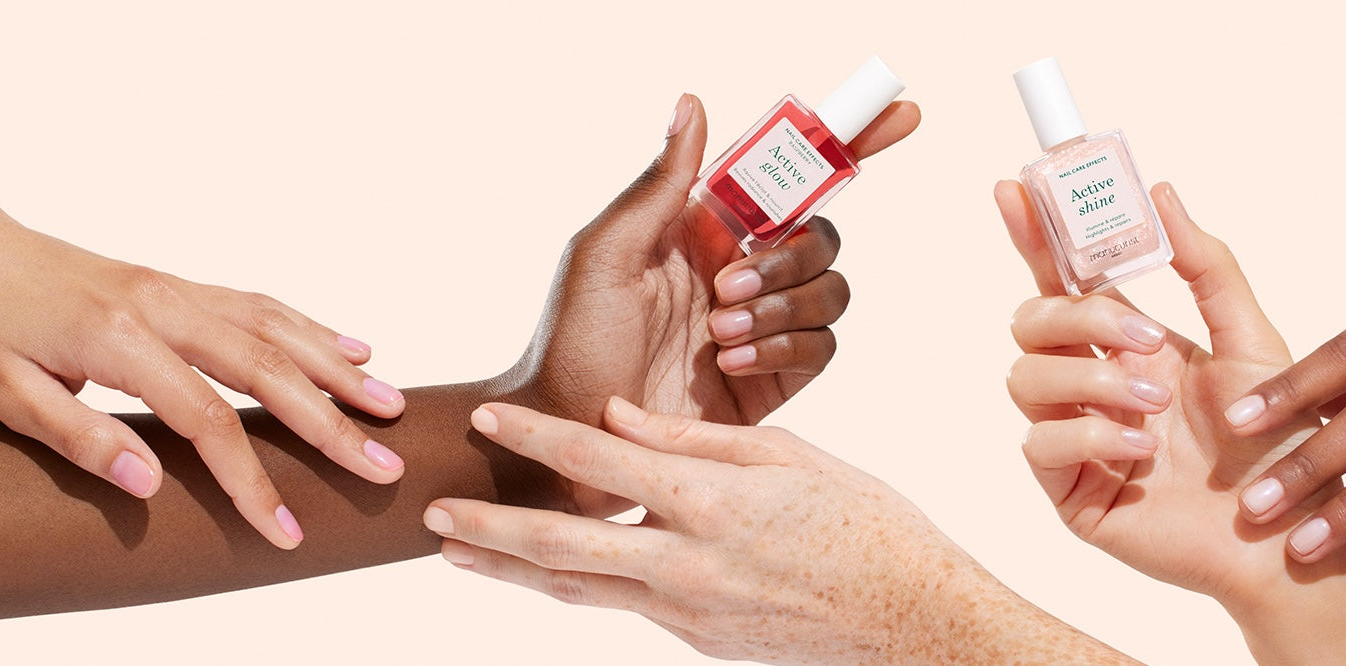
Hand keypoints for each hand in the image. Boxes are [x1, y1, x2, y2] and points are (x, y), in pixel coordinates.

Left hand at [0, 173, 405, 548]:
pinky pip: (261, 304)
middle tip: (383, 466)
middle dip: (331, 423)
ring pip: (278, 329)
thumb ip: (82, 438)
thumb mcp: (7, 395)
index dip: (252, 480)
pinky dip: (313, 326)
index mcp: (120, 342)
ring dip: (340, 369)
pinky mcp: (179, 284)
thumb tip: (151, 485)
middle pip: (267, 370)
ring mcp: (177, 289)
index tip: (284, 528)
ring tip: (391, 406)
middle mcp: (162, 306)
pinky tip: (353, 347)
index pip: (208, 421)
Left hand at [425, 399, 1130, 664]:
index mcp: (712, 503)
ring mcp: (687, 613)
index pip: (599, 464)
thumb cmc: (868, 526)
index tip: (487, 416)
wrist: (914, 623)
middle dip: (489, 528)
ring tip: (456, 551)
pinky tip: (549, 568)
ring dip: (510, 569)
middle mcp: (686, 564)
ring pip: (577, 589)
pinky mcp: (697, 640)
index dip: (535, 437)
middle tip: (431, 512)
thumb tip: (620, 420)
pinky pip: (623, 603)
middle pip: (561, 548)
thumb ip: (698, 439)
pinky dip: (579, 583)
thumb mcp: (792, 460)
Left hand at [499, 94, 918, 517]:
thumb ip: (660, 184)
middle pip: (820, 234)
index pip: (785, 172)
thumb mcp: (604, 253)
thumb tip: (694, 101)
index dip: (848, 141)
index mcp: (703, 225)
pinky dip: (786, 348)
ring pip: (830, 289)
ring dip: (781, 307)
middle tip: (727, 288)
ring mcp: (762, 322)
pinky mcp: (776, 376)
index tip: (900, 115)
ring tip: (720, 336)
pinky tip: (733, 364)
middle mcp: (740, 267)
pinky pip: (822, 346)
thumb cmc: (570, 342)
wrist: (578, 438)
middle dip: (789, 257)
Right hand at [1000, 181, 1345, 663]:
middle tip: (1140, 337)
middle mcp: (1094, 384)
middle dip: (1076, 315)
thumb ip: (1208, 267)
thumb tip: (1162, 191)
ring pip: (1024, 377)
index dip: (1035, 235)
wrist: (1295, 536)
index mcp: (1130, 344)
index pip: (1065, 278)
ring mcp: (1079, 438)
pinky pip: (1041, 445)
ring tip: (1154, 406)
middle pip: (1031, 321)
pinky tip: (1143, 450)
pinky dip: (1091, 435)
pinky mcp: (1072, 492)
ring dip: (1087, 379)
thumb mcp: (1254, 341)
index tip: (1015, 188)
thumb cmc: (1283, 447)